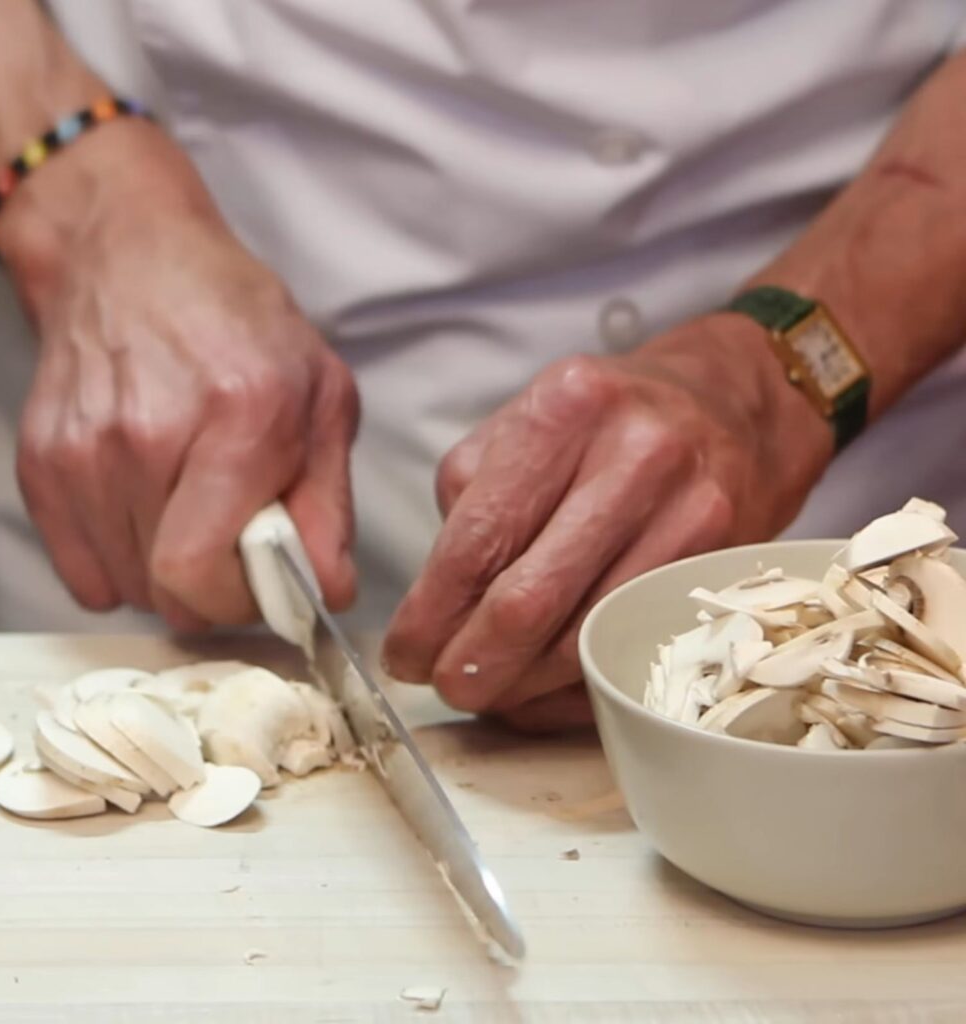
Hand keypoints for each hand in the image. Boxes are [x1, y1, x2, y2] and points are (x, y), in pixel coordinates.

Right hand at [1, 121, 358, 628]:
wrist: (132, 255)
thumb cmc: (239, 320)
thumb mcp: (322, 396)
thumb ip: (329, 504)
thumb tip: (329, 590)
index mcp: (236, 419)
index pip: (200, 573)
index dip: (241, 603)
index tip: (265, 586)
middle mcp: (146, 438)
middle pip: (166, 592)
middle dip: (215, 590)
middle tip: (236, 546)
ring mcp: (82, 451)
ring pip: (126, 587)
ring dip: (168, 574)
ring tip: (193, 513)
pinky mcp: (41, 462)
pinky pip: (82, 572)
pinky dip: (122, 564)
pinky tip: (150, 514)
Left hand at [383, 315, 831, 722]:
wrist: (729, 406)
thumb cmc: (607, 421)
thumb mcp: (526, 424)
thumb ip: (470, 498)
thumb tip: (437, 606)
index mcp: (565, 409)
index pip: (478, 537)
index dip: (430, 612)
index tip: (403, 652)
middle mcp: (634, 454)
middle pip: (530, 598)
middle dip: (472, 663)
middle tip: (443, 685)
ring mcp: (689, 508)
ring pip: (584, 634)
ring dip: (524, 684)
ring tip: (490, 689)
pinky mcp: (720, 558)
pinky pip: (634, 644)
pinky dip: (579, 682)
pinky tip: (547, 686)